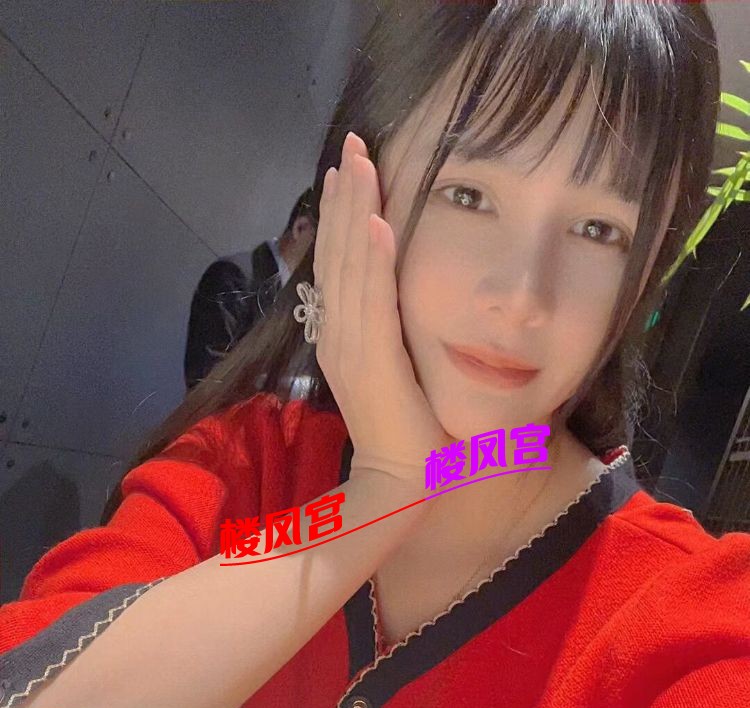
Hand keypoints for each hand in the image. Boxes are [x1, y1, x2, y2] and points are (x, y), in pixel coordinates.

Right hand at [313, 131, 450, 495]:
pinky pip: (371, 299)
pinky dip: (370, 257)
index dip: (342, 213)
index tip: (348, 170)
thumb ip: (395, 338)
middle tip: (352, 143)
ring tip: (358, 160)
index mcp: (344, 335)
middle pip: (337, 251)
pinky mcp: (372, 358)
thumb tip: (405, 308)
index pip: (340, 263)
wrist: (400, 481)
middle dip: (344, 194)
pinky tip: (373, 218)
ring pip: (349, 264)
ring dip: (354, 209)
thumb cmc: (410, 436)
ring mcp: (350, 344)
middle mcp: (339, 332)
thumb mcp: (399, 373)